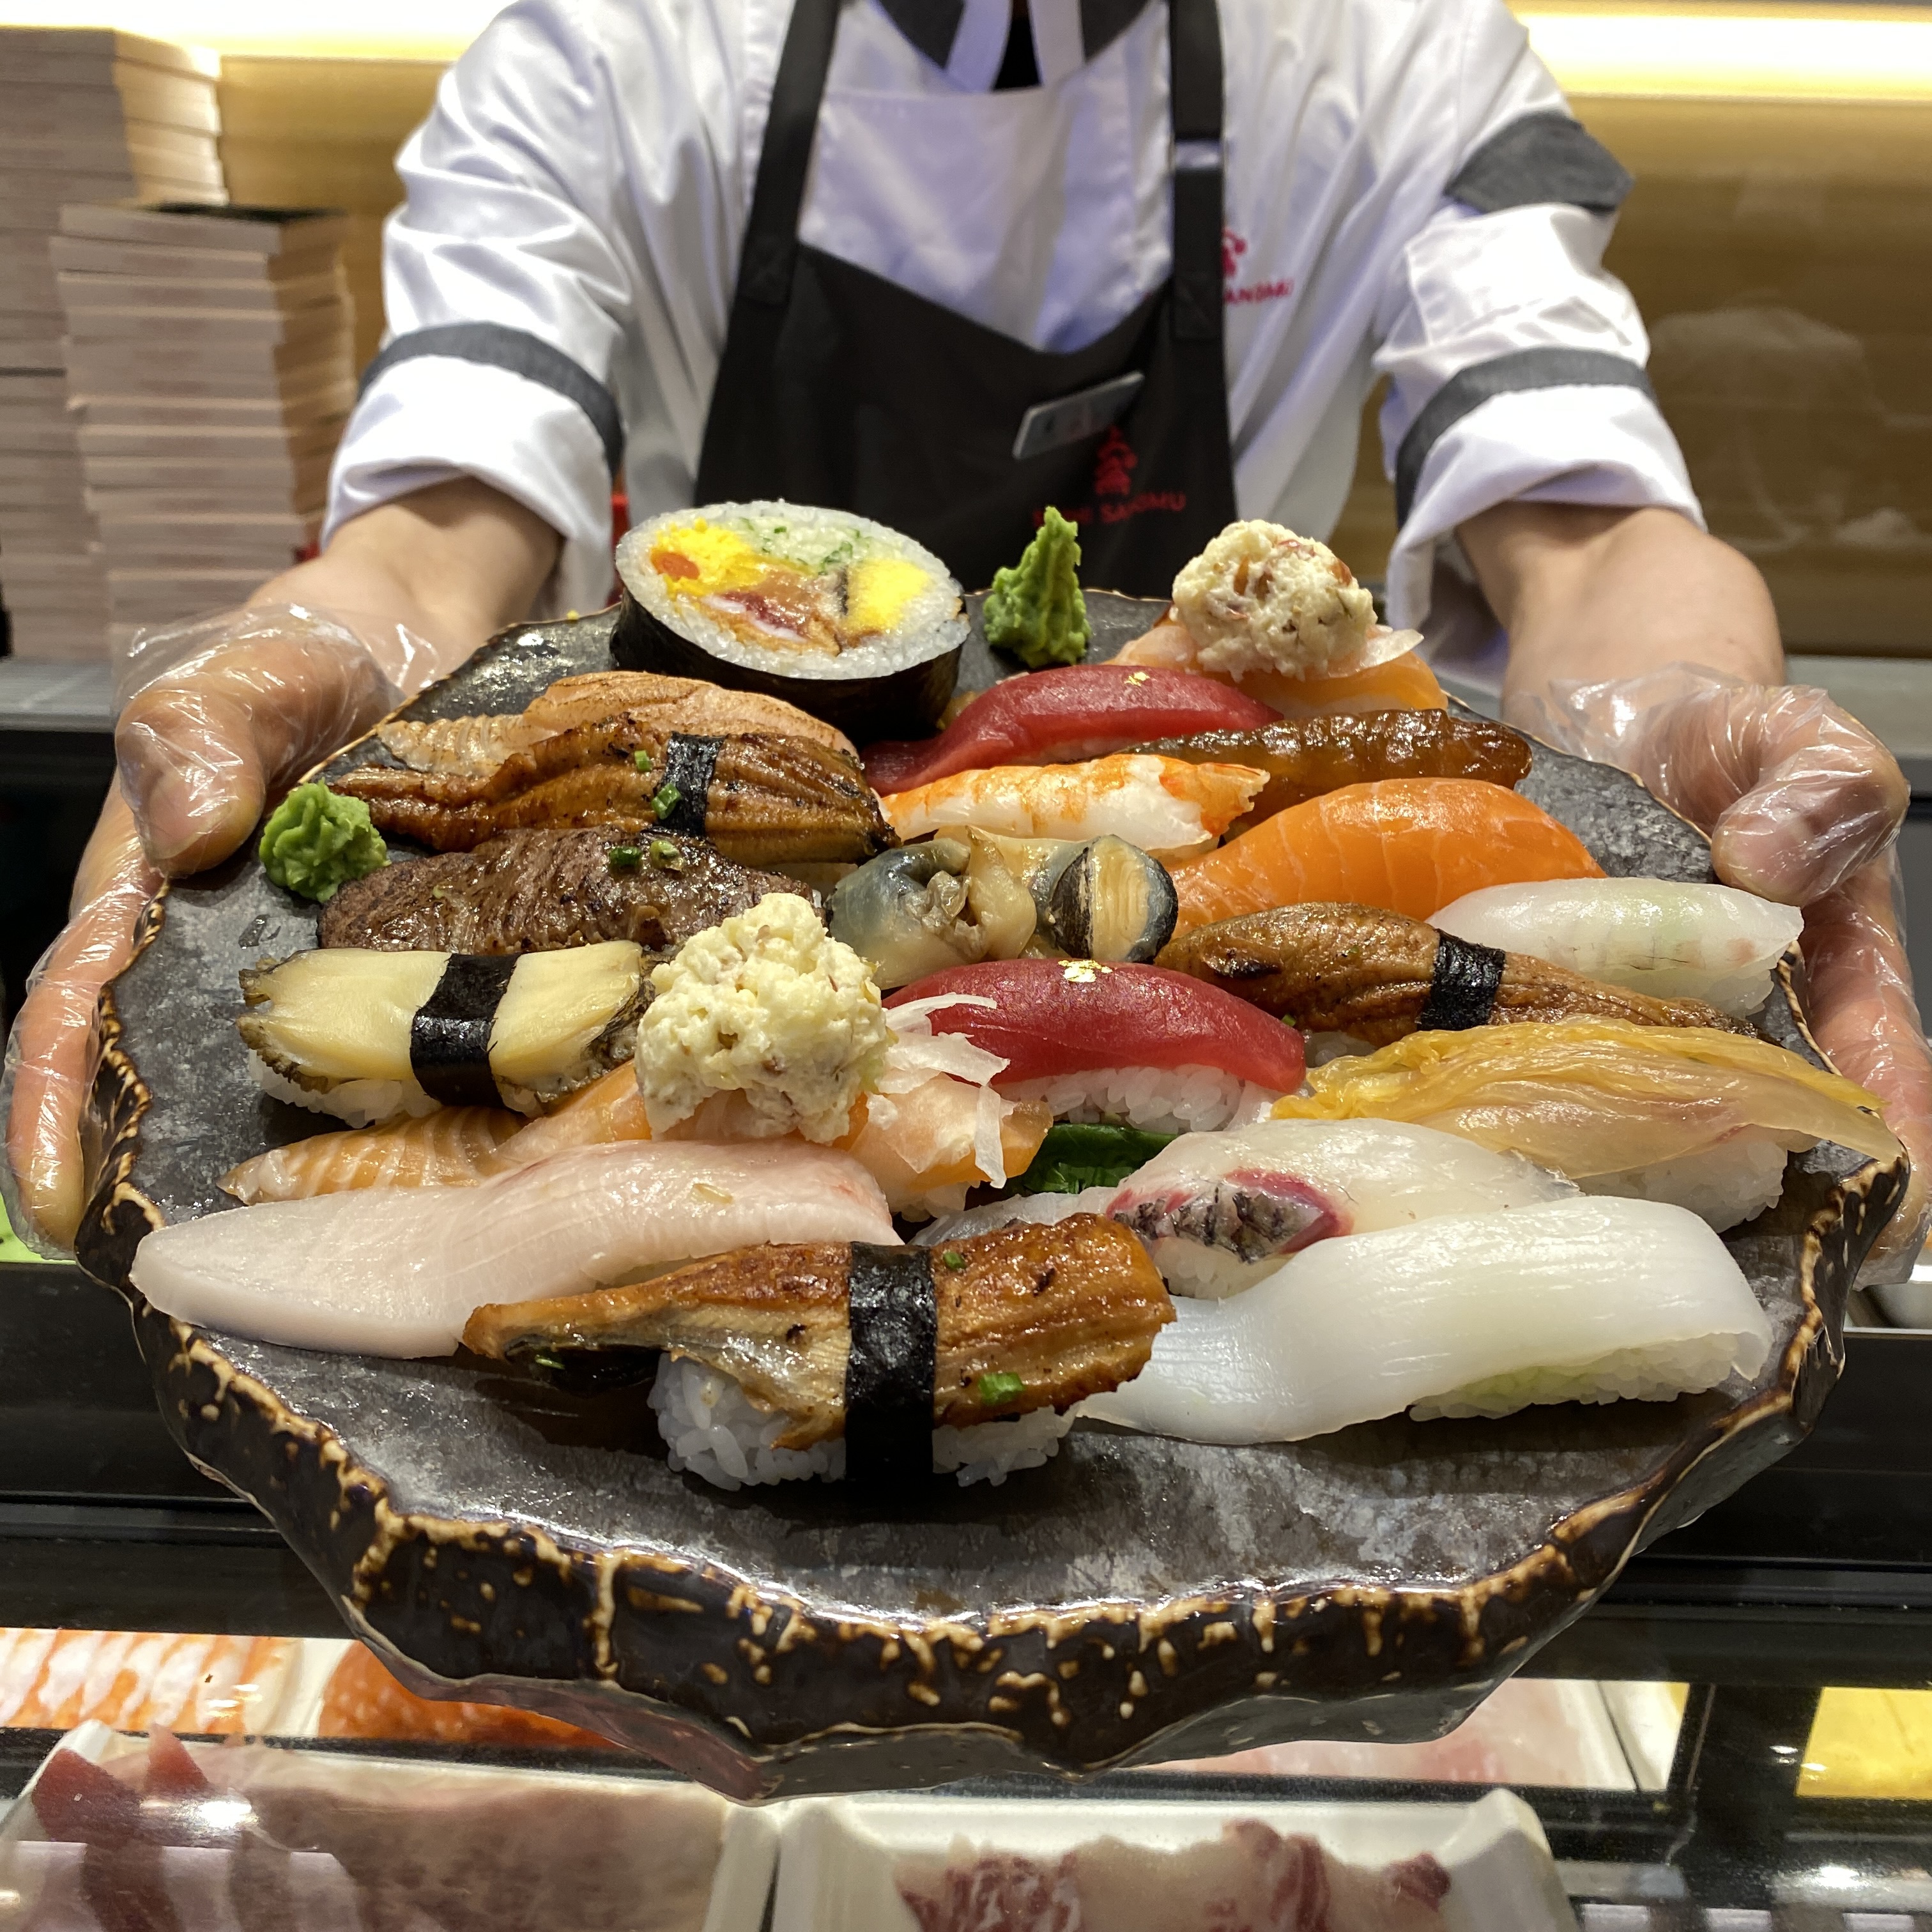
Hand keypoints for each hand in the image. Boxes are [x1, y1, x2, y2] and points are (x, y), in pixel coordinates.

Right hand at [1, 479, 559, 1256]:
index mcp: (147, 906)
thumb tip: (192, 831)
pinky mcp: (400, 975)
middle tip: (186, 1277)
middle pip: (171, 1084)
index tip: (62, 1197)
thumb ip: (197, 736)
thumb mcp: (236, 681)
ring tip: (309, 1258)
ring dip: (284, 1168)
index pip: (77, 1017)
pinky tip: (434, 1173)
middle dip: (163, 1179)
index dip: (55, 1105)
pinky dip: (398, 1111)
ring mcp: (311, 979)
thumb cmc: (296, 666)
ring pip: (283, 1089)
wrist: (413, 653)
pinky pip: (395, 1052)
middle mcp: (219, 963)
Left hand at [1517, 665, 1929, 1281]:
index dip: (1877, 1177)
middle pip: (1747, 1155)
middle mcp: (1732, 1040)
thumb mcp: (1800, 738)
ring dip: (1595, 1175)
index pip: (1869, 1101)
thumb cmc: (1726, 740)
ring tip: (1553, 1208)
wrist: (1606, 711)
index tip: (1853, 1225)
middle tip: (1667, 1242)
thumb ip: (1824, 787)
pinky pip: (1523, 1080)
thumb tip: (1767, 860)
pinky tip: (1455, 1134)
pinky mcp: (1540, 1022)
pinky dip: (1496, 1106)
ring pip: (1626, 1139)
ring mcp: (1630, 1041)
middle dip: (1719, 1211)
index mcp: (1830, 993)